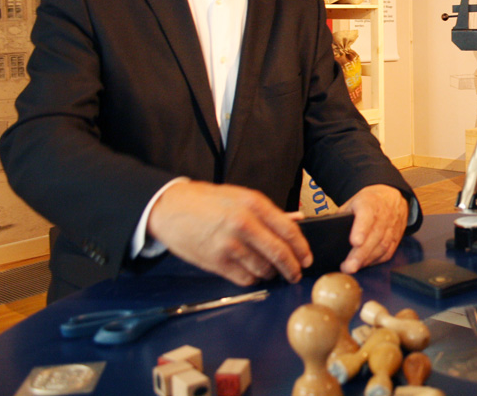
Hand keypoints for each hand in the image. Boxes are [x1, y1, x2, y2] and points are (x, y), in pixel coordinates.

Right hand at [147, 180, 310, 286]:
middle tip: (295, 274)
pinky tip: (252, 273)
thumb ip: (268, 212)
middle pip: (280, 254)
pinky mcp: (217, 262)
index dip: (302, 248)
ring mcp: (230, 244)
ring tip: (270, 270)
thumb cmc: (206, 201)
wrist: (169, 208)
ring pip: (264, 269)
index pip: (289, 230)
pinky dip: (253, 279)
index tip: (306, 259)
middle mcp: (244, 224)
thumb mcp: (240, 196)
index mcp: (254, 204)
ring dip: (271, 273)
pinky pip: (245, 278)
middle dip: (292, 268)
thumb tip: (296, 221)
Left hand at [336, 185, 407, 273]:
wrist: (392, 196)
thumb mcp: (353, 202)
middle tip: (348, 266)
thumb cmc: (369, 201)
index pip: (366, 216)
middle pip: (374, 236)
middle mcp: (383, 215)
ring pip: (382, 246)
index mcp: (369, 203)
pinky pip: (387, 252)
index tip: (354, 242)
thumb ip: (342, 216)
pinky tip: (364, 264)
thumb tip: (329, 234)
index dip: (361, 229)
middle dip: (361, 254)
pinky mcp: (396, 238)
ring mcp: (391, 227)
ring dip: (367, 259)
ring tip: (352, 268)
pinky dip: (375, 260)